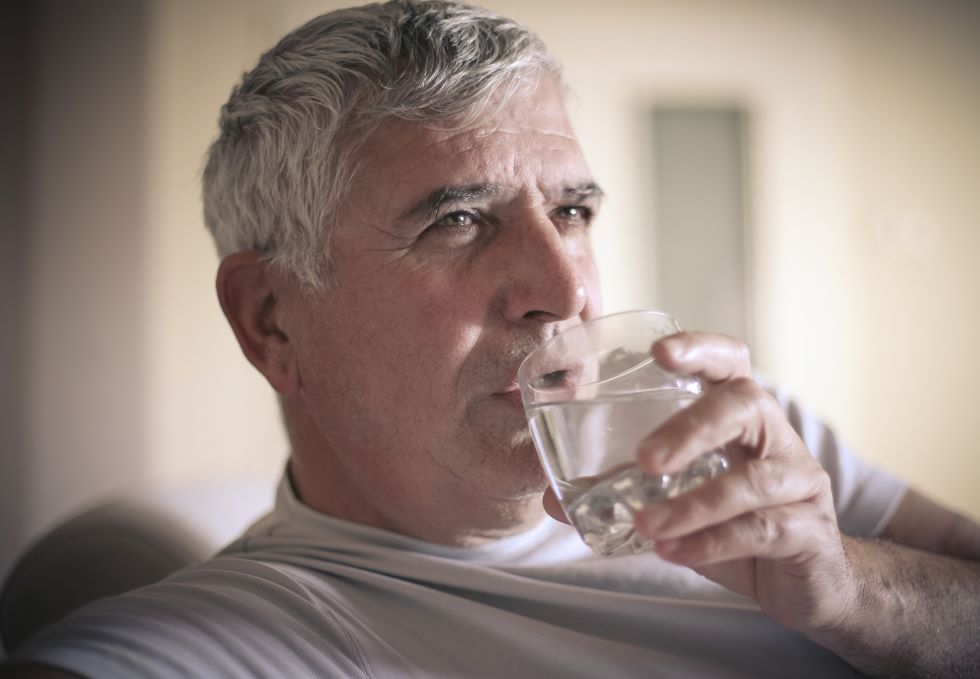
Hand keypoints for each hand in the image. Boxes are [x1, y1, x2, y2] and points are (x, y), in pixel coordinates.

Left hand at [636, 332, 853, 633]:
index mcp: (740, 415)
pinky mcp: (808, 531)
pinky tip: (672, 552)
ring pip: (752, 480)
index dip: (699, 348)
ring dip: (692, 504)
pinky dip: (711, 543)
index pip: (729, 361)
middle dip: (691, 427)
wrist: (806, 583)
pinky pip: (761, 530)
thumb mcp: (679, 501)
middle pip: (745, 404)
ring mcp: (799, 481)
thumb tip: (552, 497)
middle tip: (645, 459)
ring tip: (645, 524)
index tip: (659, 351)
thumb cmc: (735, 525)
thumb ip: (624, 492)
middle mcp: (775, 436)